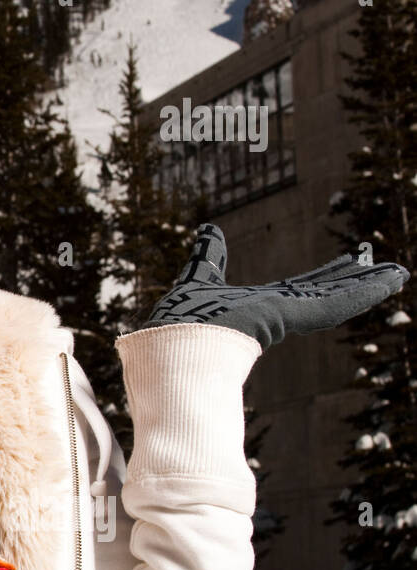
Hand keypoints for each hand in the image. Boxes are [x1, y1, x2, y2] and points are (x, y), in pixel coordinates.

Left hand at [140, 223, 409, 350]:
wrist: (174, 341)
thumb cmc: (180, 318)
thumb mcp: (200, 274)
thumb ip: (209, 255)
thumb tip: (208, 229)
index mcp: (261, 304)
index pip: (302, 287)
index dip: (327, 274)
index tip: (350, 262)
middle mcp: (280, 311)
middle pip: (328, 291)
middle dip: (356, 279)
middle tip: (389, 269)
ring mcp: (289, 316)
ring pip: (338, 298)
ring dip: (369, 285)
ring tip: (399, 273)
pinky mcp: (295, 316)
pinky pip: (336, 304)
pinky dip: (365, 292)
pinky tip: (391, 280)